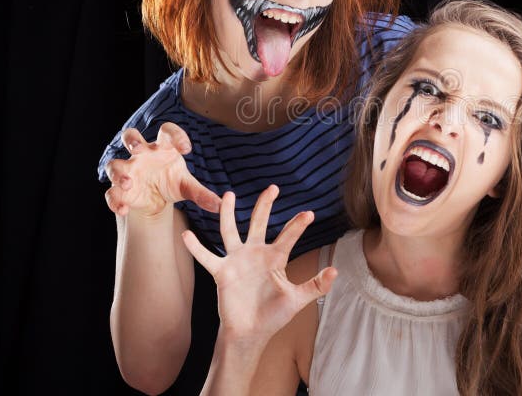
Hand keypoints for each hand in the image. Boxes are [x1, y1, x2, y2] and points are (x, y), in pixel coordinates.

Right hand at [104, 122, 221, 216]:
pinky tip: (123, 210)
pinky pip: (111, 192)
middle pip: (130, 136)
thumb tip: (221, 205)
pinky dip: (115, 201)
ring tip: (129, 183)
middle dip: (132, 140)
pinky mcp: (120, 189)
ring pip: (114, 163)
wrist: (156, 199)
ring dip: (119, 172)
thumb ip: (202, 194)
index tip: (188, 149)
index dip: (176, 135)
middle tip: (138, 148)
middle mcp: (142, 154)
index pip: (167, 131)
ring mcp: (128, 170)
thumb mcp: (187, 187)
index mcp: (163, 147)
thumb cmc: (172, 182)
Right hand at [182, 186, 336, 340]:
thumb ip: (316, 285)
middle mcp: (255, 254)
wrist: (250, 333)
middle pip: (259, 223)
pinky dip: (196, 248)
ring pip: (230, 231)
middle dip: (265, 205)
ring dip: (228, 213)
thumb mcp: (298, 299)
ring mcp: (237, 261)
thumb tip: (336, 271)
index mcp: (275, 259)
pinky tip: (186, 235)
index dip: (297, 226)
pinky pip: (207, 257)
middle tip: (273, 188)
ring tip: (228, 194)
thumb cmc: (273, 315)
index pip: (288, 236)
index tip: (310, 214)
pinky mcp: (221, 272)